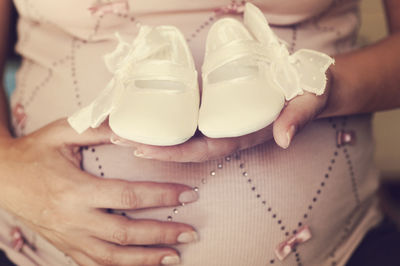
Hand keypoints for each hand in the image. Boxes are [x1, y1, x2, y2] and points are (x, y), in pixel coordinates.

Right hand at [0, 119, 198, 265]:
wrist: (2, 176)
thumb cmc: (34, 151)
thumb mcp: (63, 132)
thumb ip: (98, 129)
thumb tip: (132, 129)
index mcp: (75, 190)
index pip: (128, 197)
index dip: (162, 196)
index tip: (188, 194)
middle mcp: (74, 219)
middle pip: (126, 234)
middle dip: (163, 234)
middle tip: (192, 232)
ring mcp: (69, 238)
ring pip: (113, 258)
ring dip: (147, 259)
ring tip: (176, 256)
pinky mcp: (65, 246)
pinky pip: (95, 265)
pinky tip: (142, 265)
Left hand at [115, 73, 331, 162]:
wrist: (311, 87)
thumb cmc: (308, 93)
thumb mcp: (307, 101)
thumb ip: (297, 117)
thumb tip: (283, 137)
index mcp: (243, 136)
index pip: (203, 149)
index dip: (173, 152)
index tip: (142, 150)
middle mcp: (228, 133)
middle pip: (184, 145)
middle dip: (151, 145)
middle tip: (116, 138)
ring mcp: (222, 122)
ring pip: (184, 132)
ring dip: (153, 131)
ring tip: (121, 126)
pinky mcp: (220, 108)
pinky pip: (191, 117)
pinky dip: (167, 117)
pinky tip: (148, 112)